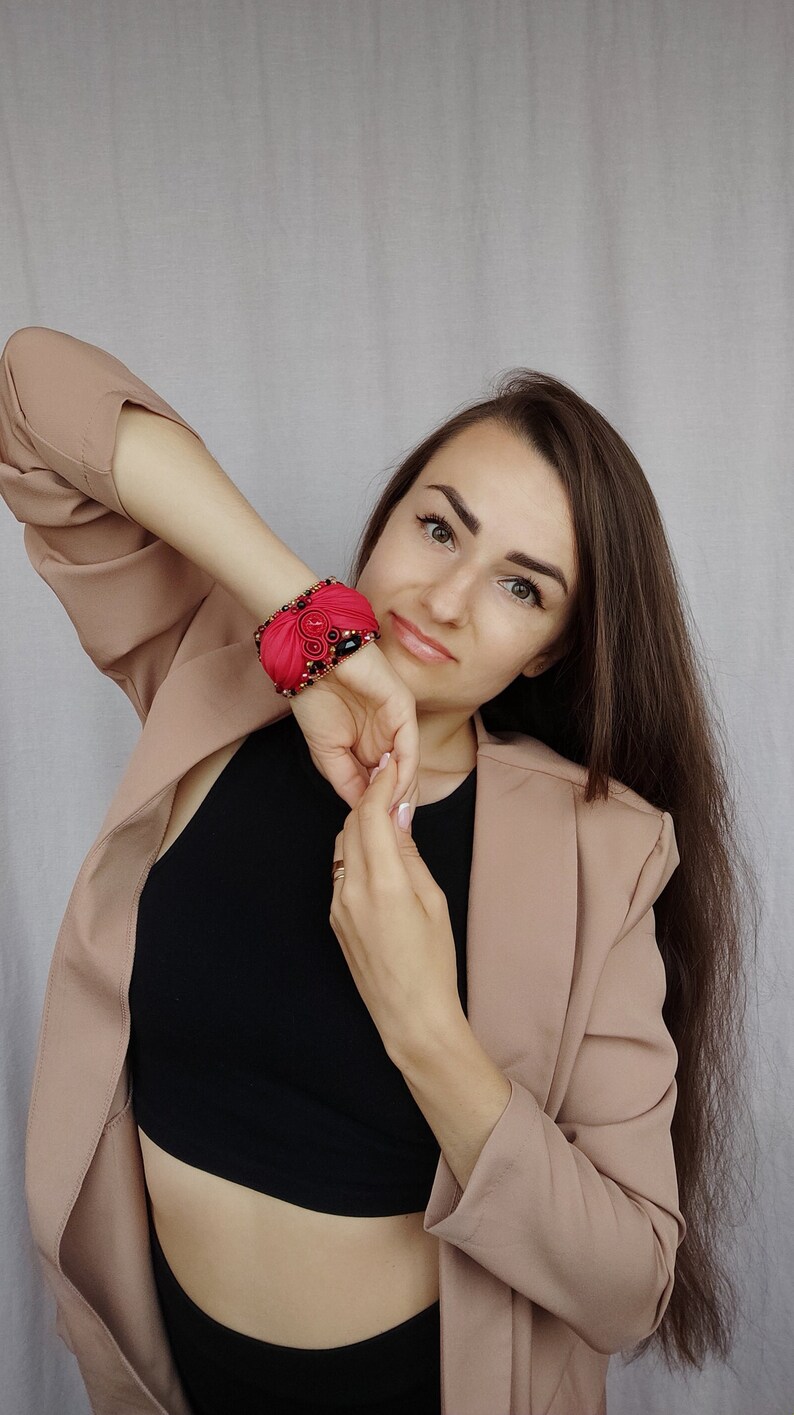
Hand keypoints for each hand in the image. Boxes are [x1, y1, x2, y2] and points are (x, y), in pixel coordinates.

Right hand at [289, 638, 420, 820]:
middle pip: (401, 781)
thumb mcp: (327, 754)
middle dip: (395, 809)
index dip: (380, 811)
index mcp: (370, 746)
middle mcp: (388, 738)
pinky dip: (402, 773)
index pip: (382, 786)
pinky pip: (409, 748)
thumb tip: (362, 809)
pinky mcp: (404, 710)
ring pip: (408, 768)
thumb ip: (347, 781)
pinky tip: (393, 791)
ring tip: (392, 820)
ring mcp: (398, 724)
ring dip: (400, 796)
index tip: (377, 838)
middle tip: (391, 837)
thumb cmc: (315, 699)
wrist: (311, 660)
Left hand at [329, 752, 461, 1061]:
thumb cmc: (433, 962)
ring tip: (389, 820)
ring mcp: (337, 905)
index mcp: (383, 883)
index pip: (370, 815)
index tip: (392, 767)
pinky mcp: (334, 919)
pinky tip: (379, 858)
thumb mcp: (432, 900)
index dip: (380, 784)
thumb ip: (409, 854)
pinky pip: (341, 872)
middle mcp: (351, 890)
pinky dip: (357, 854)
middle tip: (394, 788)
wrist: (410, 1016)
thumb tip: (398, 816)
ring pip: (342, 847)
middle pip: (351, 825)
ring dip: (361, 827)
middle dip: (370, 802)